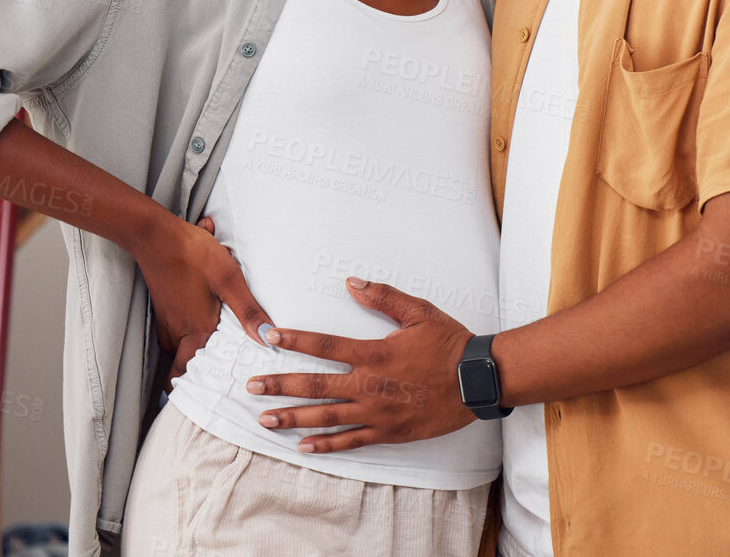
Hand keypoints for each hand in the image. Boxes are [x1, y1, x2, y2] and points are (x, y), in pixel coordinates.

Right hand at [139, 213, 271, 392]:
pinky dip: (189, 324)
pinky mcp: (163, 306)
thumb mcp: (229, 280)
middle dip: (198, 368)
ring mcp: (166, 319)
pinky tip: (202, 307)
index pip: (186, 374)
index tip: (207, 395)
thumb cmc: (193, 255)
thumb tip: (267, 339)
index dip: (193, 387)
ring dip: (194, 344)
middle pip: (185, 362)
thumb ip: (248, 311)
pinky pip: (177, 327)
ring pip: (180, 345)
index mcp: (195, 331)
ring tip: (212, 343)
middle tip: (215, 372)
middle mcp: (177, 331)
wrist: (155, 234)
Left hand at [244, 277, 475, 453]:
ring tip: (266, 419)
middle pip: (315, 385)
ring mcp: (377, 412)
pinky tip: (304, 446)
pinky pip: (352, 441)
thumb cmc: (449, 344)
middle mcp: (369, 384)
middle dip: (280, 385)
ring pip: (327, 416)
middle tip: (252, 388)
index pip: (324, 345)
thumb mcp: (418, 312)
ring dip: (294, 418)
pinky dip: (327, 445)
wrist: (477, 380)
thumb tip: (352, 283)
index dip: (295, 339)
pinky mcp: (388, 432)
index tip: (270, 337)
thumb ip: (383, 298)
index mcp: (374, 353)